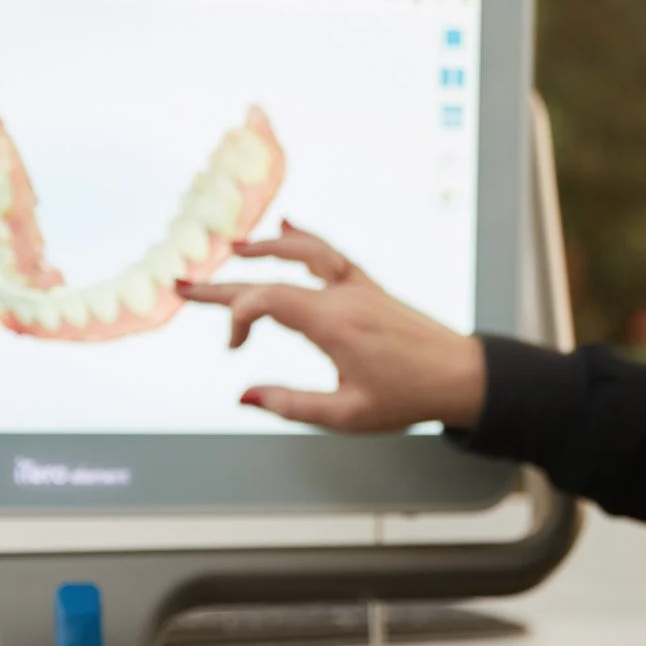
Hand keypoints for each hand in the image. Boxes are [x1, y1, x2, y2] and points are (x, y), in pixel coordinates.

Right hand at [175, 220, 485, 432]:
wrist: (462, 376)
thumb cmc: (408, 398)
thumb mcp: (346, 415)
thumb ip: (292, 405)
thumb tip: (243, 396)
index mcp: (333, 322)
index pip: (267, 299)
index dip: (236, 316)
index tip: (232, 350)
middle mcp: (342, 295)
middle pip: (273, 276)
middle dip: (225, 285)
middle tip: (183, 287)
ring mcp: (357, 286)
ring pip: (304, 253)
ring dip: (266, 249)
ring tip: (235, 249)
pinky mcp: (370, 288)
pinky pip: (332, 255)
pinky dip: (306, 241)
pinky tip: (287, 230)